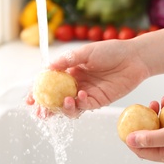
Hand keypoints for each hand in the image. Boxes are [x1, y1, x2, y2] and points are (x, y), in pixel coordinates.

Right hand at [26, 39, 150, 117]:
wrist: (133, 58)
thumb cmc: (111, 50)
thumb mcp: (86, 52)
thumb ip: (67, 60)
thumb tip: (47, 68)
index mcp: (70, 71)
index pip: (50, 84)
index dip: (39, 92)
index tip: (30, 99)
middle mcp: (76, 84)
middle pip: (56, 99)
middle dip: (47, 107)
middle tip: (40, 112)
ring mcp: (86, 93)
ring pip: (69, 106)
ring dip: (62, 108)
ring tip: (63, 102)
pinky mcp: (98, 100)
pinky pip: (85, 106)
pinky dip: (80, 103)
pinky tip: (81, 95)